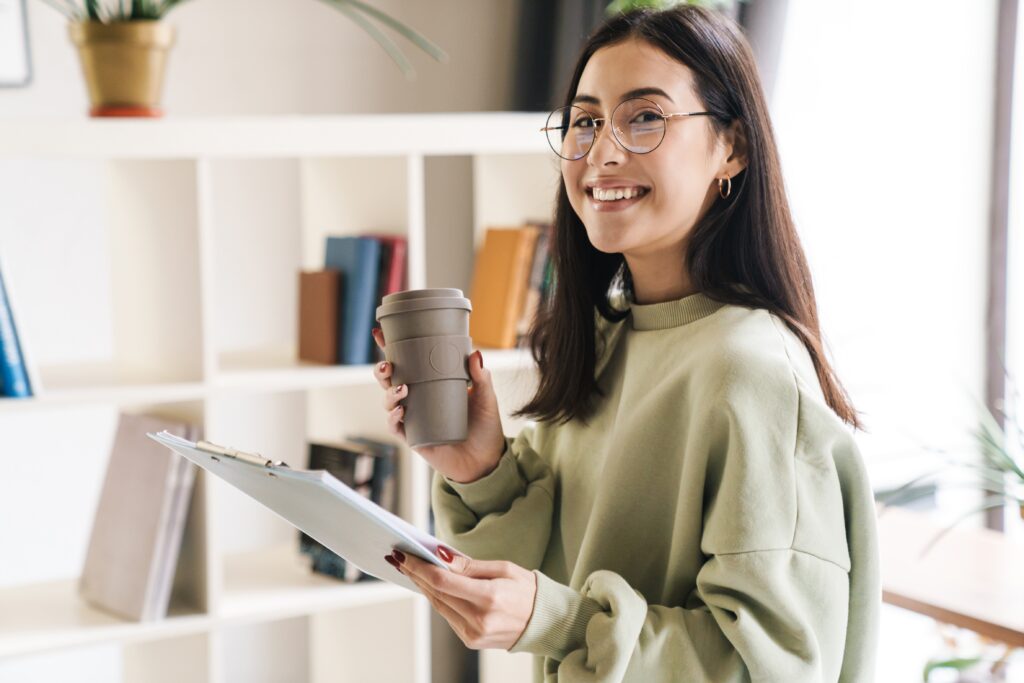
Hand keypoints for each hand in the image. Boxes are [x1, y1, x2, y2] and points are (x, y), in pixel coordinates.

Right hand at [372, 327, 505, 483]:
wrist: (486, 460)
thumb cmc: (484, 426)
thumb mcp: (486, 397)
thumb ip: (481, 377)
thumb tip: (475, 353)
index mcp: (430, 383)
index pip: (406, 362)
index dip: (389, 348)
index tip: (379, 332)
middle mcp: (417, 399)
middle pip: (389, 381)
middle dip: (381, 371)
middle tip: (387, 365)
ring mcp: (414, 418)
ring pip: (388, 402)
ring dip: (389, 393)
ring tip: (403, 389)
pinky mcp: (414, 438)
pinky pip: (396, 427)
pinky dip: (394, 418)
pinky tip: (400, 412)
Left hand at [384, 546, 535, 650]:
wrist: (546, 623)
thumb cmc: (528, 590)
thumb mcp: (504, 568)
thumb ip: (470, 566)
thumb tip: (441, 556)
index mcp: (489, 598)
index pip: (442, 581)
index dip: (419, 567)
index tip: (403, 555)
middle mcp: (479, 619)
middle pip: (436, 593)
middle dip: (415, 574)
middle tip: (399, 557)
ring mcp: (473, 634)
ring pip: (438, 605)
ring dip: (422, 586)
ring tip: (409, 568)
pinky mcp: (471, 640)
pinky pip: (448, 615)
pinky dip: (438, 598)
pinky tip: (429, 584)